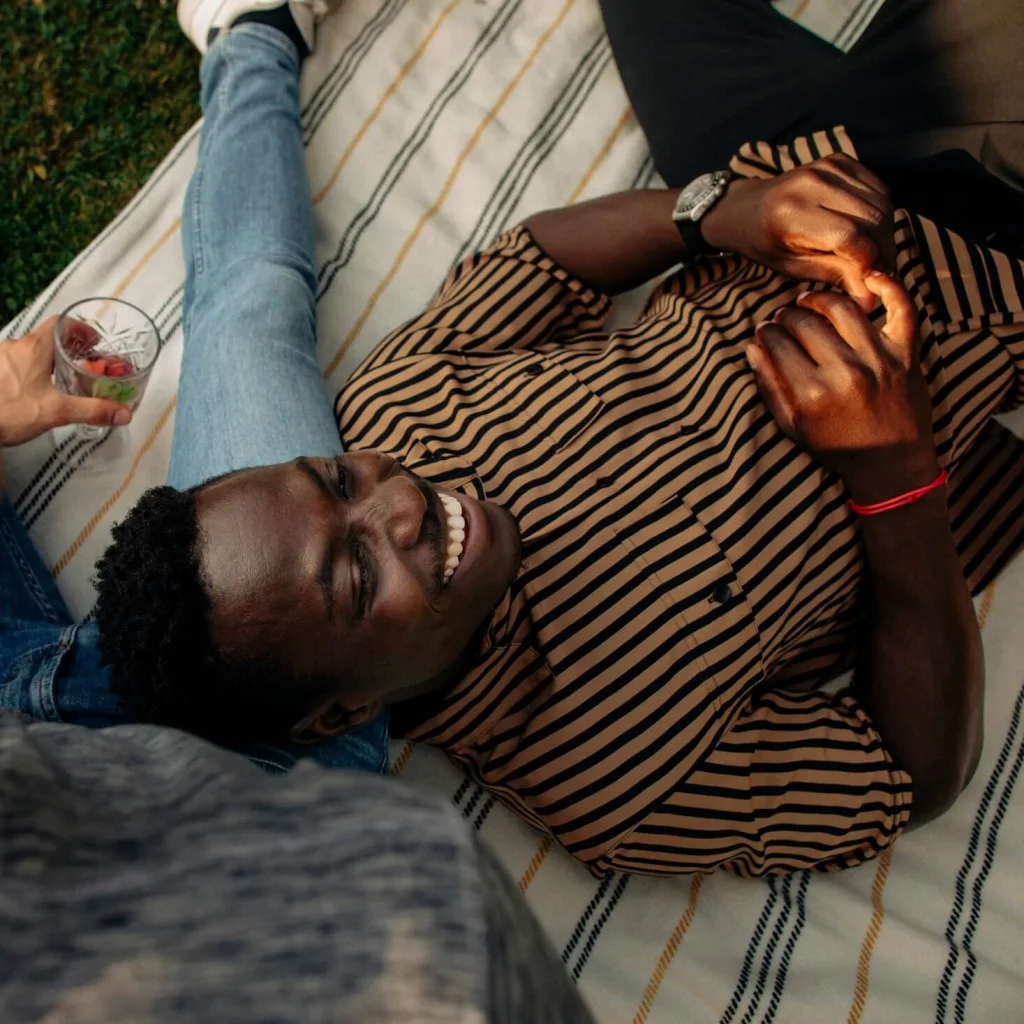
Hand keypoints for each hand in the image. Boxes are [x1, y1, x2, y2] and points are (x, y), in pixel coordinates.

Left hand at [0, 316, 132, 447]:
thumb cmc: (11, 412)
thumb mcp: (57, 411)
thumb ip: (93, 411)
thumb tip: (123, 414)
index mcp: (34, 348)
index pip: (60, 323)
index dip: (79, 329)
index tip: (93, 341)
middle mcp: (14, 346)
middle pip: (45, 337)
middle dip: (66, 349)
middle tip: (82, 364)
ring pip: (28, 351)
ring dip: (45, 360)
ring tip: (58, 380)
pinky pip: (13, 363)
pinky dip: (28, 370)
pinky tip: (32, 390)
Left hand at [701, 155, 894, 310]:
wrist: (747, 207)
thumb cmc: (766, 244)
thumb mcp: (792, 267)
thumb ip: (833, 276)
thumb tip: (872, 301)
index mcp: (793, 213)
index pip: (849, 237)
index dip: (868, 263)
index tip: (872, 282)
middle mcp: (812, 183)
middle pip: (873, 218)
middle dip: (884, 249)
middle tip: (881, 272)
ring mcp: (827, 166)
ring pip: (881, 202)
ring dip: (886, 233)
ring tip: (875, 255)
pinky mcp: (839, 159)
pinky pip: (878, 188)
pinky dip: (881, 211)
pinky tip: (868, 231)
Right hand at [746, 273, 938, 504]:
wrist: (892, 466)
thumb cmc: (838, 449)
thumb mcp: (793, 427)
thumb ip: (769, 387)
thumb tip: (752, 347)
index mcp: (811, 394)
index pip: (776, 343)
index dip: (765, 332)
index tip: (764, 332)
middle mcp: (844, 372)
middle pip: (804, 322)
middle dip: (786, 316)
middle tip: (783, 319)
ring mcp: (878, 360)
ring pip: (842, 308)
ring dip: (819, 299)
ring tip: (809, 302)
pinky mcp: (906, 354)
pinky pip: (901, 308)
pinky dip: (888, 287)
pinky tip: (868, 279)